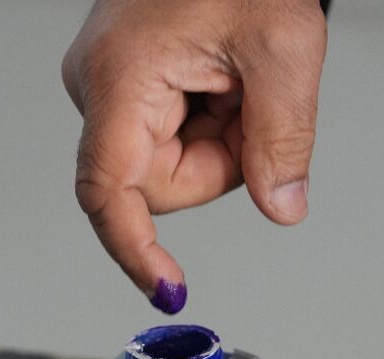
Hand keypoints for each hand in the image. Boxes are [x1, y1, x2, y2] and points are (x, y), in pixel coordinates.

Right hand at [62, 0, 326, 312]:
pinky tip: (224, 80)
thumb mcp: (283, 44)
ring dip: (222, 140)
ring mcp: (109, 89)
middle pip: (158, 184)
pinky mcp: (126, 89)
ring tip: (239, 79)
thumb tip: (282, 206)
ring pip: (171, 167)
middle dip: (221, 161)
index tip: (167, 289)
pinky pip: (173, 140)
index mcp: (120, 76)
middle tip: (253, 102)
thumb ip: (284, 136)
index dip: (134, 249)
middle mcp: (99, 87)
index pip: (109, 190)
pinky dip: (214, 123)